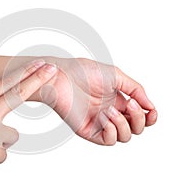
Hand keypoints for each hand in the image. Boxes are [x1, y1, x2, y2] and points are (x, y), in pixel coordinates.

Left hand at [39, 58, 156, 144]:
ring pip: (124, 137)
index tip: (151, 110)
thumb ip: (135, 89)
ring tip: (110, 109)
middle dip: (139, 119)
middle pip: (135, 129)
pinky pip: (108, 140)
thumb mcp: (116, 76)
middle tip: (130, 104)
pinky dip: (112, 130)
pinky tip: (104, 116)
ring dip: (124, 124)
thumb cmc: (83, 72)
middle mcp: (110, 113)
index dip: (150, 117)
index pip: (139, 116)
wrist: (61, 76)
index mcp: (117, 100)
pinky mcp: (88, 130)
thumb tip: (151, 106)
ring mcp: (99, 122)